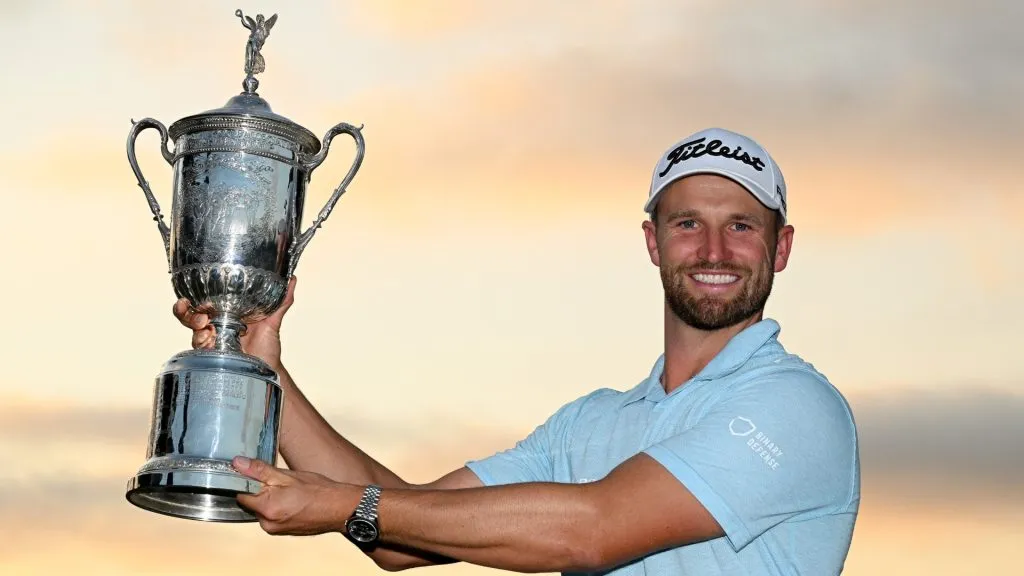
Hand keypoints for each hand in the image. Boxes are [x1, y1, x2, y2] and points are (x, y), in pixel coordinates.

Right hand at [173, 276, 296, 369]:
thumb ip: (281, 301)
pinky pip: (200, 349)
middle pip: (189, 314)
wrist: (268, 369)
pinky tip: (210, 341)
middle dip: (185, 311)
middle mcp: (215, 325)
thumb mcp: (273, 321)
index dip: (192, 296)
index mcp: (225, 312)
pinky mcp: (212, 356)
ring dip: (194, 327)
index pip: (203, 300)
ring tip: (205, 327)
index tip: (188, 294)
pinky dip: (202, 343)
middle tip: (198, 313)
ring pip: (192, 331)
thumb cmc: (268, 345)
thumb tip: (292, 278)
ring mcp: (212, 340)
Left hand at [232, 455, 357, 535]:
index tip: (254, 472)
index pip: (240, 494)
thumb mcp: (288, 476)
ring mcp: (276, 530)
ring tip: (288, 489)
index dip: (245, 481)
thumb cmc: (318, 491)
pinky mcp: (283, 531)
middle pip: (251, 502)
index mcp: (267, 509)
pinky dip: (277, 506)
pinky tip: (292, 498)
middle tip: (277, 479)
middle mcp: (268, 524)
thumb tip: (238, 464)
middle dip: (259, 490)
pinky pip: (272, 516)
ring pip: (262, 509)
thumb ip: (260, 471)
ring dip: (269, 498)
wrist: (341, 508)